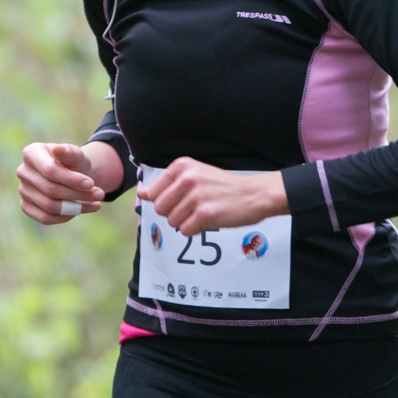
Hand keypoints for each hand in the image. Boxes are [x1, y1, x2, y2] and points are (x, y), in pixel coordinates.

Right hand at [17, 143, 105, 225]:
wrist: (72, 173)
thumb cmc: (73, 162)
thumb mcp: (76, 154)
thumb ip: (70, 152)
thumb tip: (59, 150)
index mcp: (31, 153)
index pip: (50, 171)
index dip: (71, 179)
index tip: (91, 183)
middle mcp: (23, 172)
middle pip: (50, 190)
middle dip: (78, 194)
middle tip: (100, 194)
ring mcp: (23, 190)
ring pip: (49, 206)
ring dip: (75, 207)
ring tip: (96, 204)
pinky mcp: (26, 205)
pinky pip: (44, 218)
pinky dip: (64, 217)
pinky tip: (80, 211)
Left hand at [136, 157, 287, 235]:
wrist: (254, 194)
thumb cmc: (223, 187)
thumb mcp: (195, 176)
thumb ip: (168, 185)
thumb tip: (142, 193)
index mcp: (182, 166)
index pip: (153, 192)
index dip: (166, 201)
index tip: (182, 199)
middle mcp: (187, 178)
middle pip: (160, 208)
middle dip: (174, 213)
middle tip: (193, 208)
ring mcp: (196, 196)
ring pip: (172, 221)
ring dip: (186, 222)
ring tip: (203, 212)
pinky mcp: (205, 214)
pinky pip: (185, 230)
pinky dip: (195, 230)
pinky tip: (208, 220)